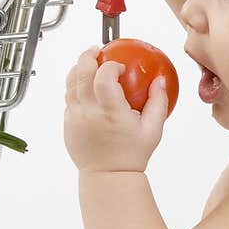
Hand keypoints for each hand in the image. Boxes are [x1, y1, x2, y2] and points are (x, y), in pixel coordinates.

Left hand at [64, 46, 169, 173]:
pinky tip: (87, 87)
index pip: (103, 77)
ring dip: (79, 69)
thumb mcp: (153, 129)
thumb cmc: (132, 155)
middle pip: (81, 72)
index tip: (118, 67)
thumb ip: (158, 102)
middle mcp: (89, 113)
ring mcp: (75, 119)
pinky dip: (75, 88)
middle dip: (88, 56)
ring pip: (70, 83)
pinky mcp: (67, 125)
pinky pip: (68, 99)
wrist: (108, 177)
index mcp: (111, 113)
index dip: (110, 65)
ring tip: (90, 65)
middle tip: (97, 51)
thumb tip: (160, 80)